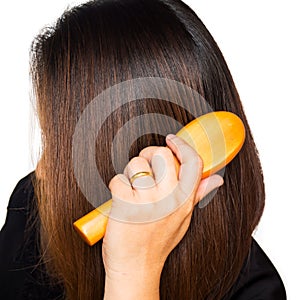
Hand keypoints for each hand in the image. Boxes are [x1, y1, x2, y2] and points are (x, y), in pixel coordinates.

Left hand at [102, 134, 222, 298]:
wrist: (136, 268)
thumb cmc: (156, 243)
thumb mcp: (182, 219)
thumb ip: (197, 195)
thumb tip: (216, 179)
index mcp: (184, 200)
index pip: (193, 162)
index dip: (183, 145)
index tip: (173, 140)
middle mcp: (169, 199)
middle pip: (161, 153)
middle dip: (149, 155)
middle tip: (144, 169)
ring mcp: (147, 201)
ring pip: (136, 163)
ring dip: (130, 173)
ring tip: (132, 190)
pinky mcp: (125, 204)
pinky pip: (117, 179)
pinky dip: (116, 186)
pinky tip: (121, 200)